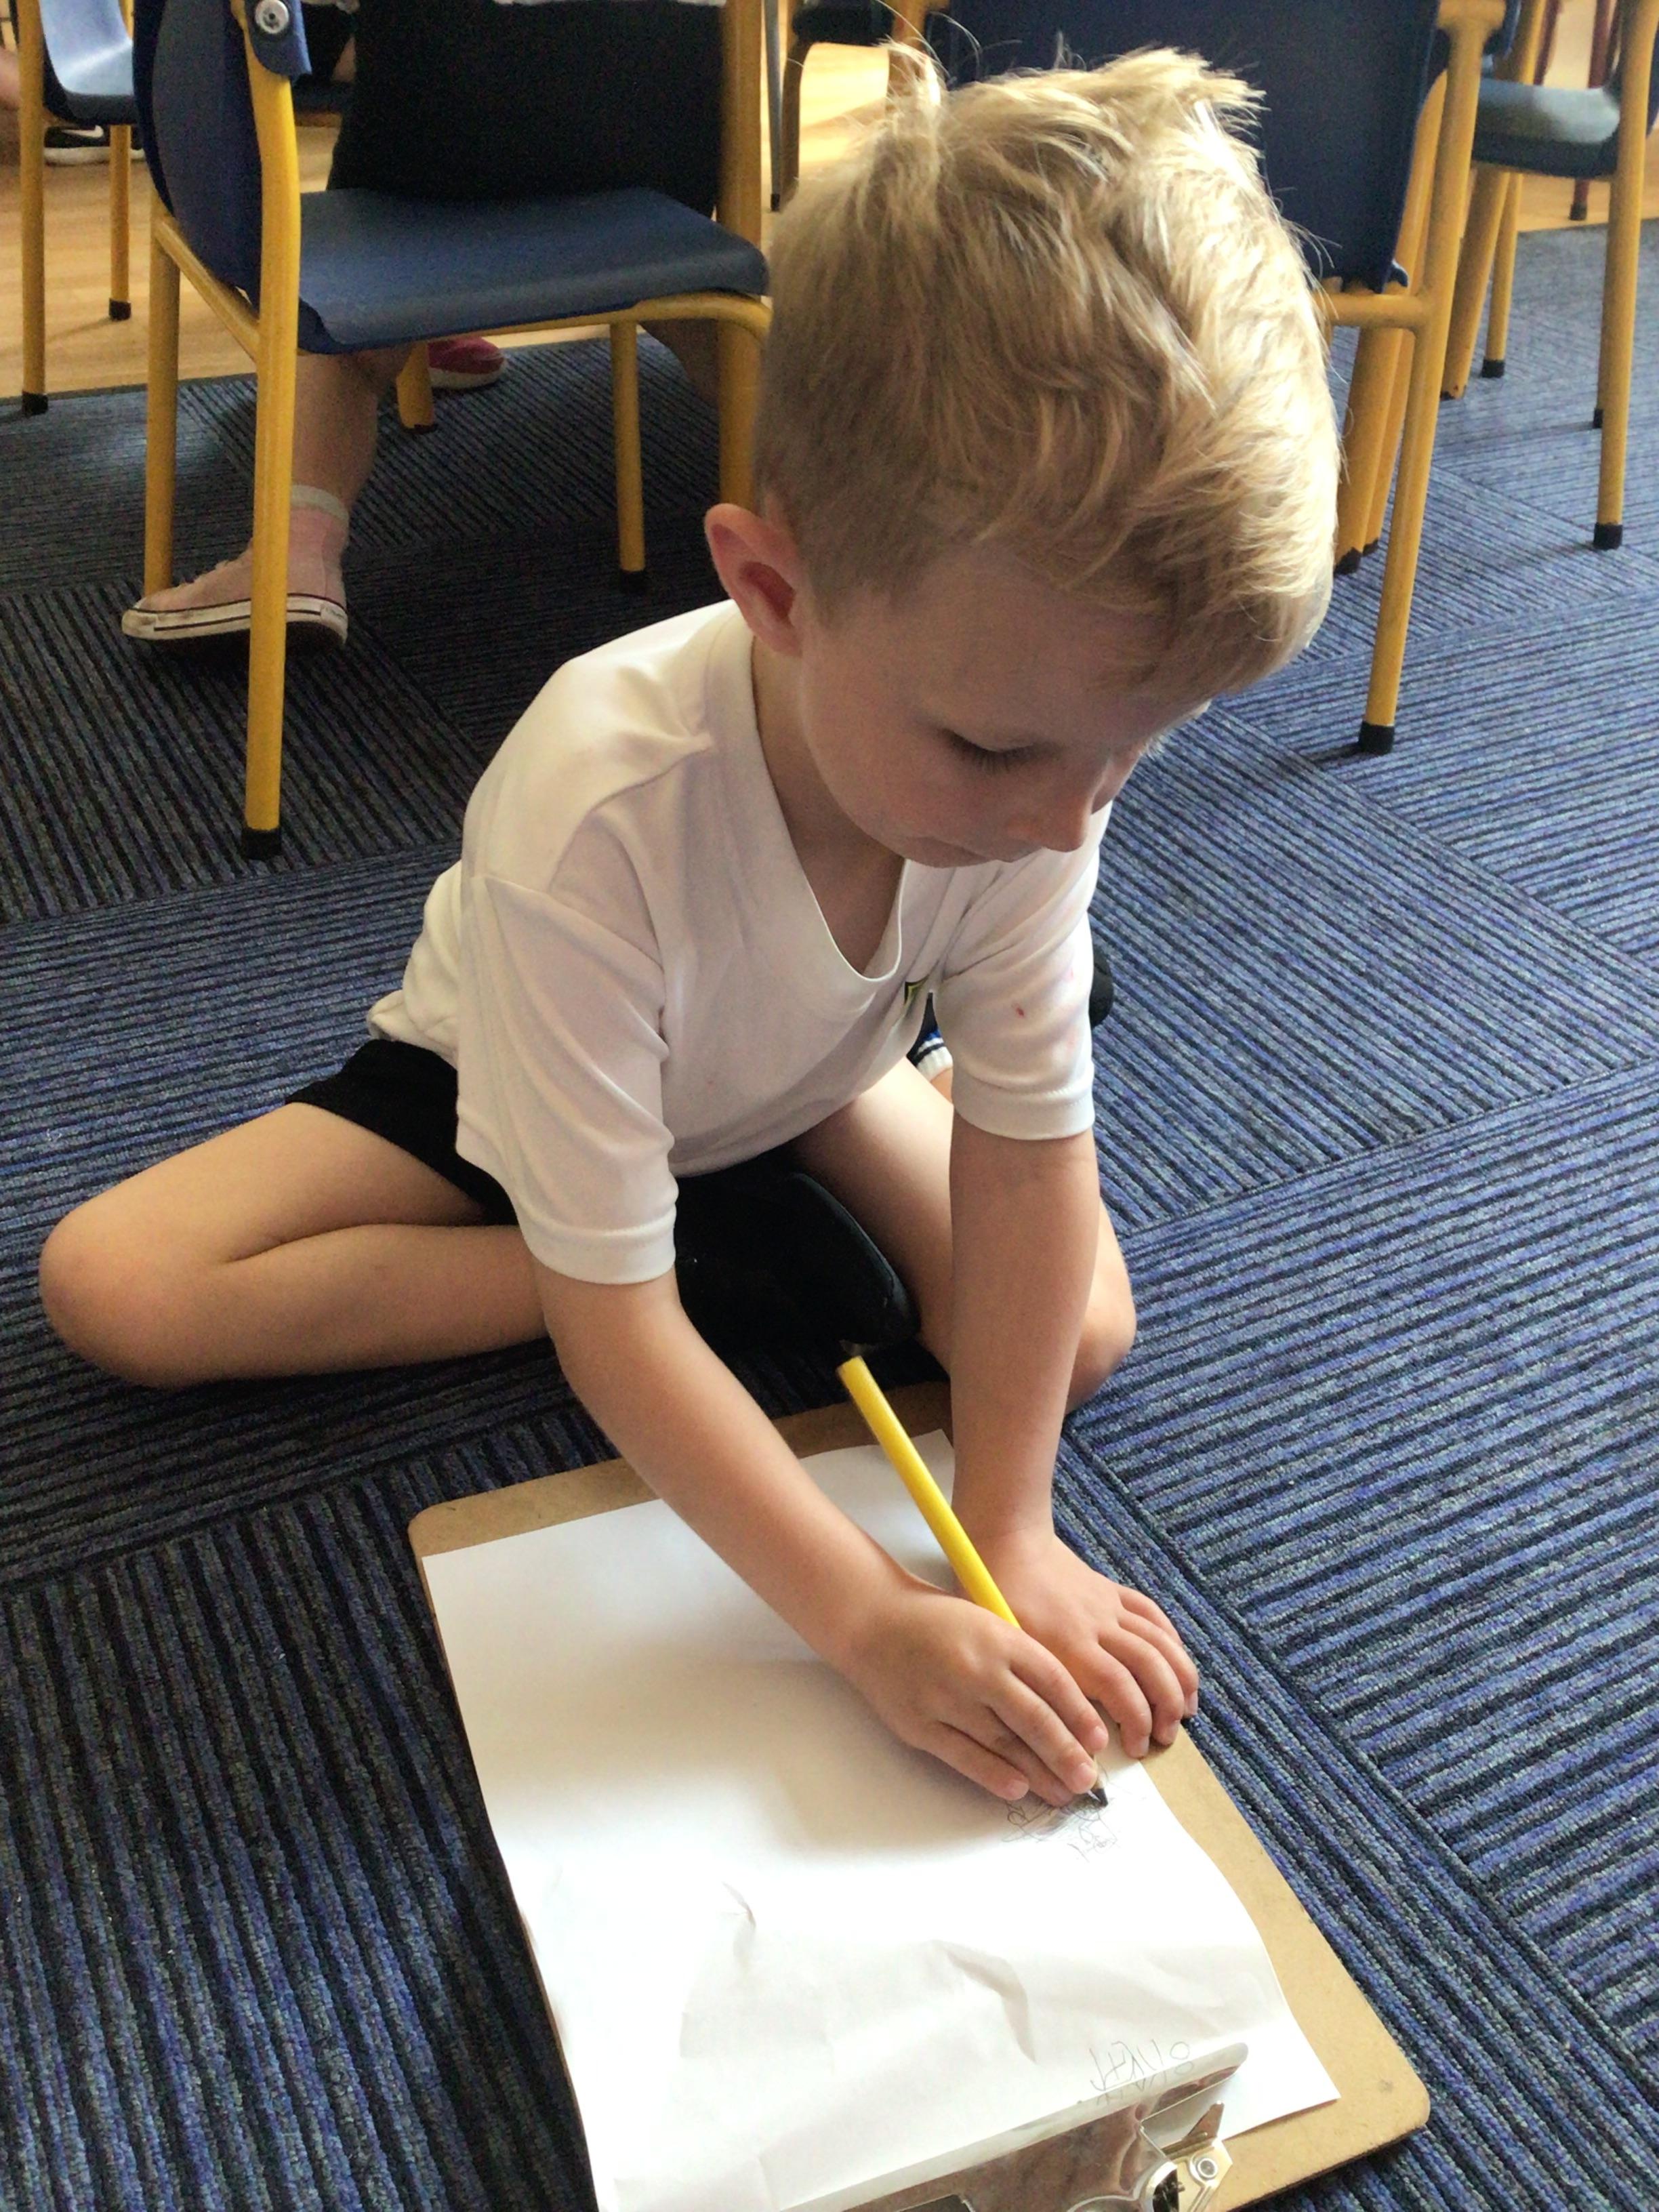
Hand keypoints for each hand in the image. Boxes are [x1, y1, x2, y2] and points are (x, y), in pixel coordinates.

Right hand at [834, 1579, 1110, 1804]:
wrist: (872, 1619)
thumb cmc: (938, 1622)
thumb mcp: (988, 1623)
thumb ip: (1021, 1660)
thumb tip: (1063, 1711)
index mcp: (999, 1637)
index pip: (1053, 1681)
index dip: (1080, 1715)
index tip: (1098, 1741)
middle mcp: (977, 1667)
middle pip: (1034, 1718)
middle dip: (1066, 1753)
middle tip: (1088, 1780)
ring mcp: (946, 1698)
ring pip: (1003, 1743)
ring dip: (1037, 1771)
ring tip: (1061, 1792)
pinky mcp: (920, 1723)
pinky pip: (964, 1755)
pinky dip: (993, 1774)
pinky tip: (1017, 1787)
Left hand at [975, 1530, 1197, 1759]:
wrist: (1009, 1543)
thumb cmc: (996, 1599)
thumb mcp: (1006, 1649)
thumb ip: (1034, 1686)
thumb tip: (1058, 1732)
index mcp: (1069, 1646)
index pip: (1119, 1688)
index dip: (1136, 1720)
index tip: (1135, 1748)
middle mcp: (1098, 1627)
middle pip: (1150, 1667)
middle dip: (1165, 1706)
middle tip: (1165, 1737)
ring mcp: (1110, 1607)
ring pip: (1160, 1642)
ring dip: (1180, 1678)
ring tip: (1185, 1710)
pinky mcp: (1114, 1592)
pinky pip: (1153, 1615)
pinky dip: (1173, 1641)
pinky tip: (1178, 1664)